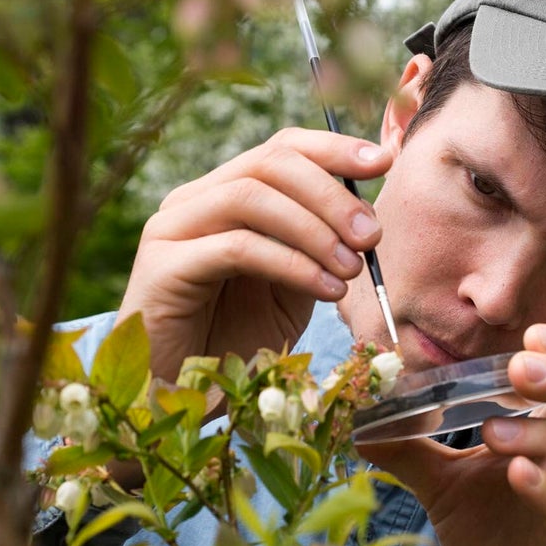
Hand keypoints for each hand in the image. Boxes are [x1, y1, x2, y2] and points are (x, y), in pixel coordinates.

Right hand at [118, 128, 390, 381]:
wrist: (181, 396)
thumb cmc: (235, 341)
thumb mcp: (290, 288)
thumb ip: (316, 248)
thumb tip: (367, 220)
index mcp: (222, 195)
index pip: (280, 149)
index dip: (334, 149)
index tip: (383, 163)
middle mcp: (192, 201)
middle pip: (268, 163)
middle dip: (331, 194)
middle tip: (372, 235)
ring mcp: (171, 229)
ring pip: (250, 197)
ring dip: (314, 229)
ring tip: (352, 268)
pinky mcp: (162, 267)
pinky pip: (236, 247)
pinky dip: (291, 263)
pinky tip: (326, 289)